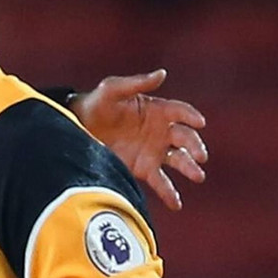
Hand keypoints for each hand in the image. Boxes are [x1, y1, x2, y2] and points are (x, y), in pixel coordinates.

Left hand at [70, 69, 207, 210]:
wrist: (76, 129)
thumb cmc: (95, 105)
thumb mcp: (112, 89)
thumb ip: (136, 83)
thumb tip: (162, 74)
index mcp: (157, 110)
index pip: (180, 112)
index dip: (191, 116)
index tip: (199, 123)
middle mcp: (160, 131)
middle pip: (185, 138)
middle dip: (195, 146)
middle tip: (200, 156)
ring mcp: (153, 151)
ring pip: (179, 160)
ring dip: (190, 168)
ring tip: (197, 176)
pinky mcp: (143, 169)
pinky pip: (161, 182)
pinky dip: (170, 193)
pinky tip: (176, 204)